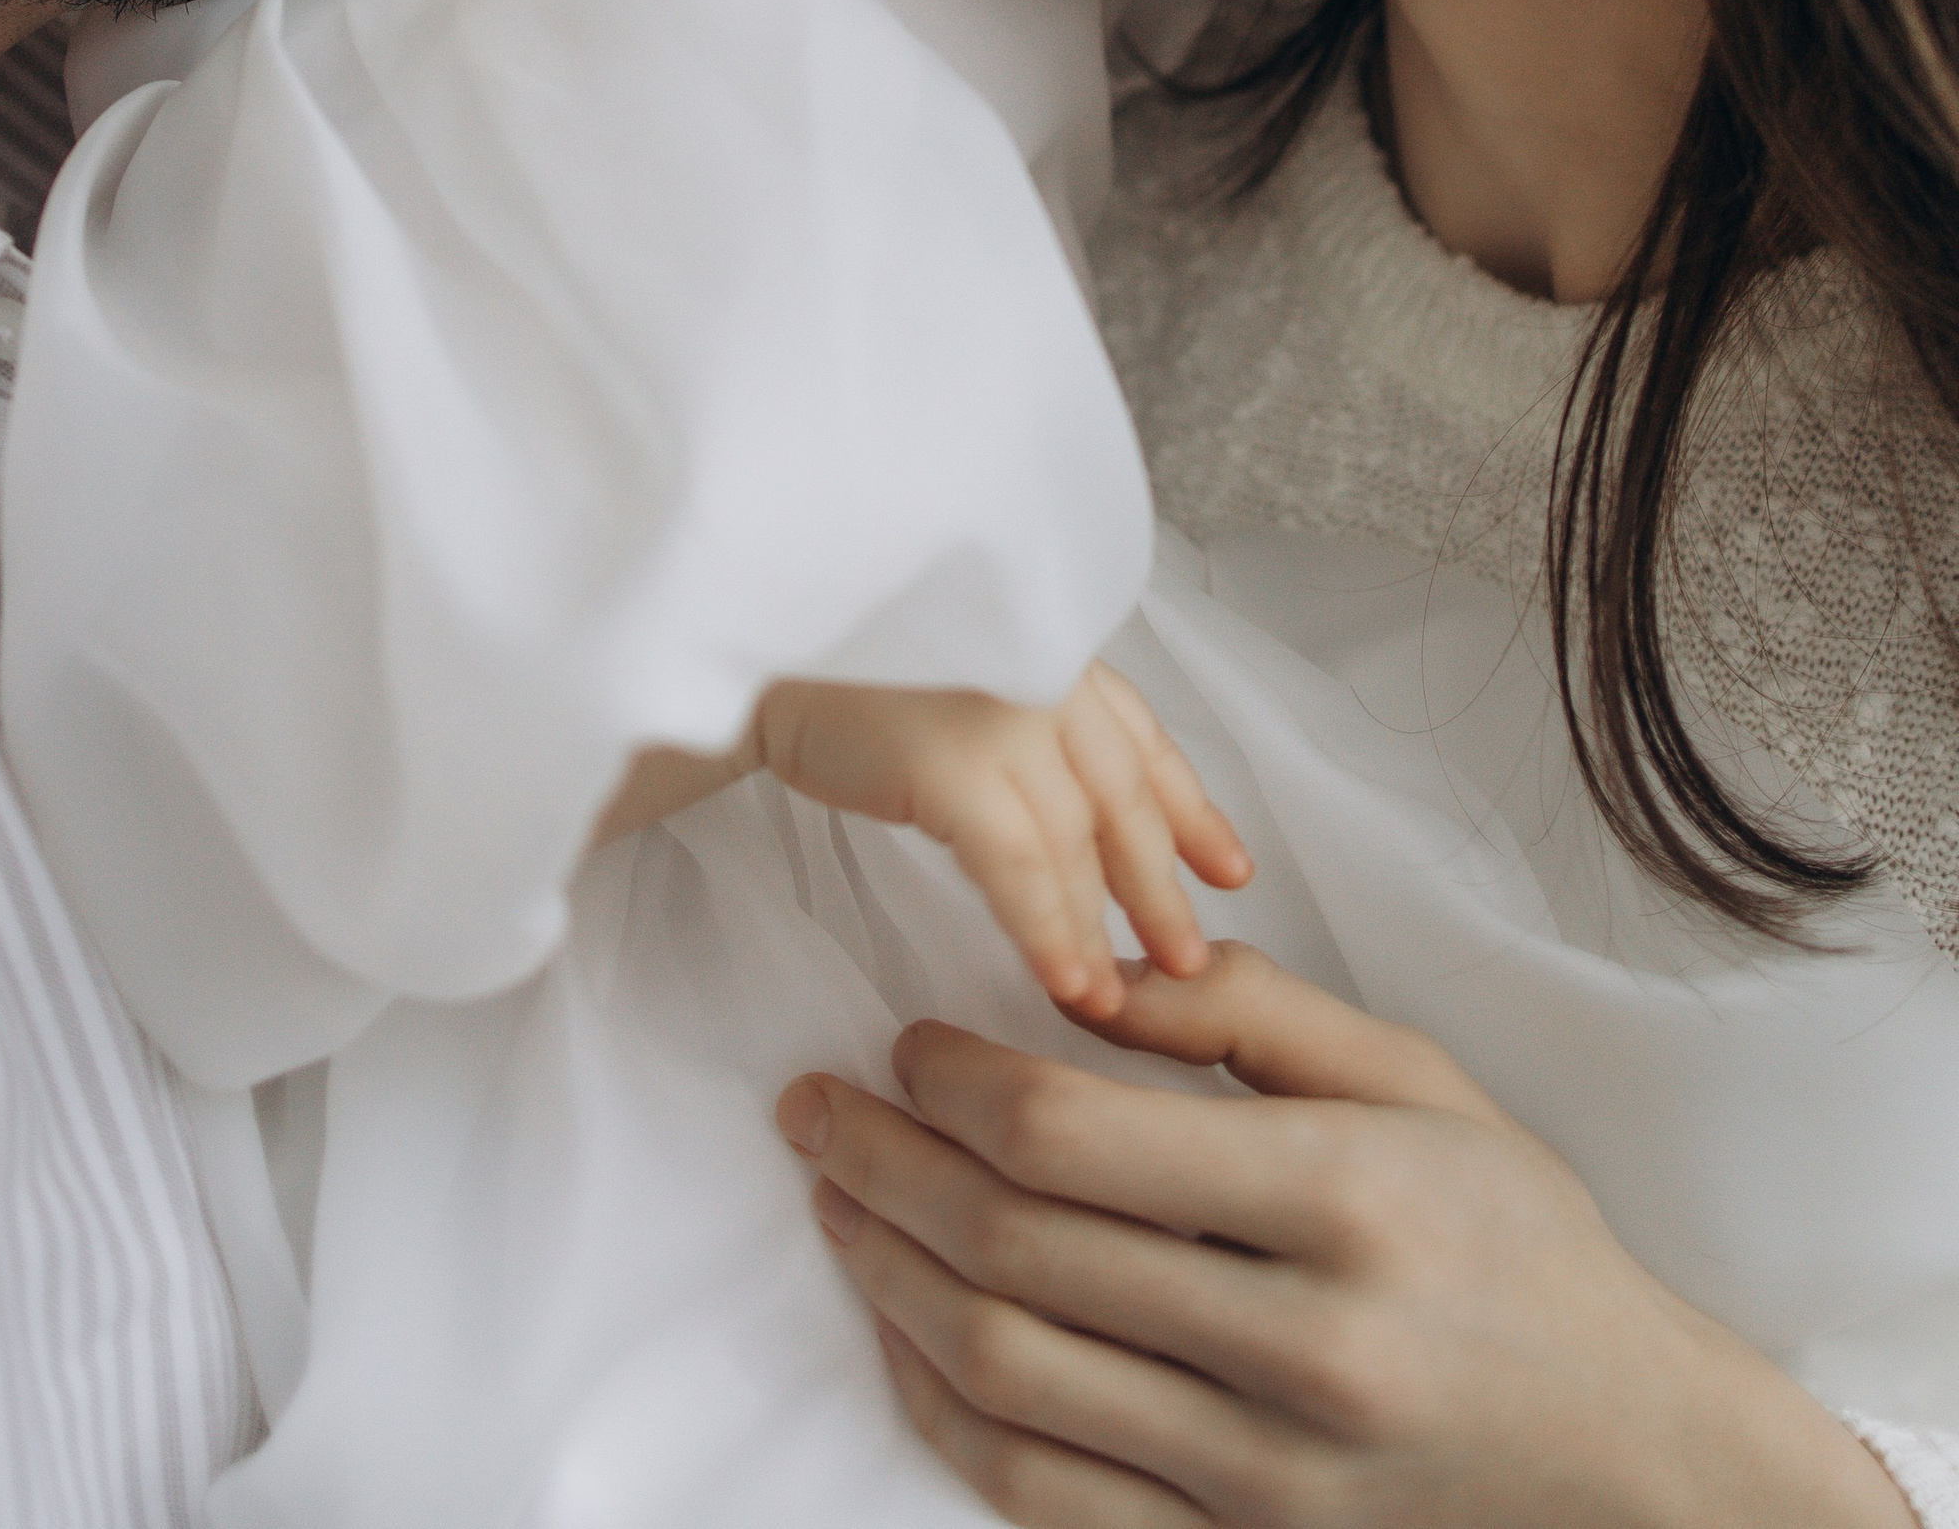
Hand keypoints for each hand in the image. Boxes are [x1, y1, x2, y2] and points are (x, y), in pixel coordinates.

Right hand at [752, 664, 1250, 1019]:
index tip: (1230, 869)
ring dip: (1100, 928)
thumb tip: (1082, 810)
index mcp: (1044, 644)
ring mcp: (1001, 709)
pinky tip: (1064, 980)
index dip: (1191, 807)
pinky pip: (1019, 868)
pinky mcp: (953, 761)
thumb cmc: (839, 672)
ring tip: (1115, 1001)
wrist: (748, 652)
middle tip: (1191, 960)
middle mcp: (1038, 666)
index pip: (1140, 735)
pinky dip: (1048, 930)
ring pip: (1076, 841)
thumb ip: (1023, 722)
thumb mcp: (957, 680)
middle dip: (1161, 885)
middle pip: (1125, 793)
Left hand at [775, 945, 1912, 1527]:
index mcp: (1341, 1198)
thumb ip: (1250, 1016)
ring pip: (1008, 1374)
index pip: (1074, 1136)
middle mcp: (1297, 1345)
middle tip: (813, 1108)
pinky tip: (904, 1332)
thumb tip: (1087, 972)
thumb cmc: (1521, 1248)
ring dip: (889, 1277)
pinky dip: (945, 1411)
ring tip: (832, 1202)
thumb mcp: (1420, 1084)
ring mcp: (1264, 1475)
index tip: (902, 1043)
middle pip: (1016, 1249)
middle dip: (883, 1165)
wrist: (1636, 1461)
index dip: (951, 1082)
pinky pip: (1041, 1495)